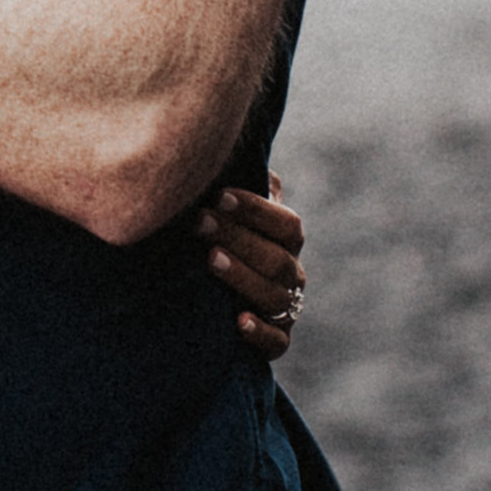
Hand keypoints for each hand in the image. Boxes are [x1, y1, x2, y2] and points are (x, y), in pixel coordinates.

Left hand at [190, 174, 307, 361]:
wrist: (213, 302)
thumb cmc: (219, 241)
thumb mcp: (227, 214)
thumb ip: (235, 183)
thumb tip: (223, 149)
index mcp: (287, 241)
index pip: (286, 224)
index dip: (256, 210)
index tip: (219, 196)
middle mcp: (291, 273)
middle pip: (277, 257)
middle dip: (238, 238)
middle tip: (199, 222)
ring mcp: (286, 308)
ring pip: (275, 295)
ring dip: (243, 276)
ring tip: (210, 260)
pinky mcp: (275, 341)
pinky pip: (277, 342)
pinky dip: (261, 333)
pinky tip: (239, 321)